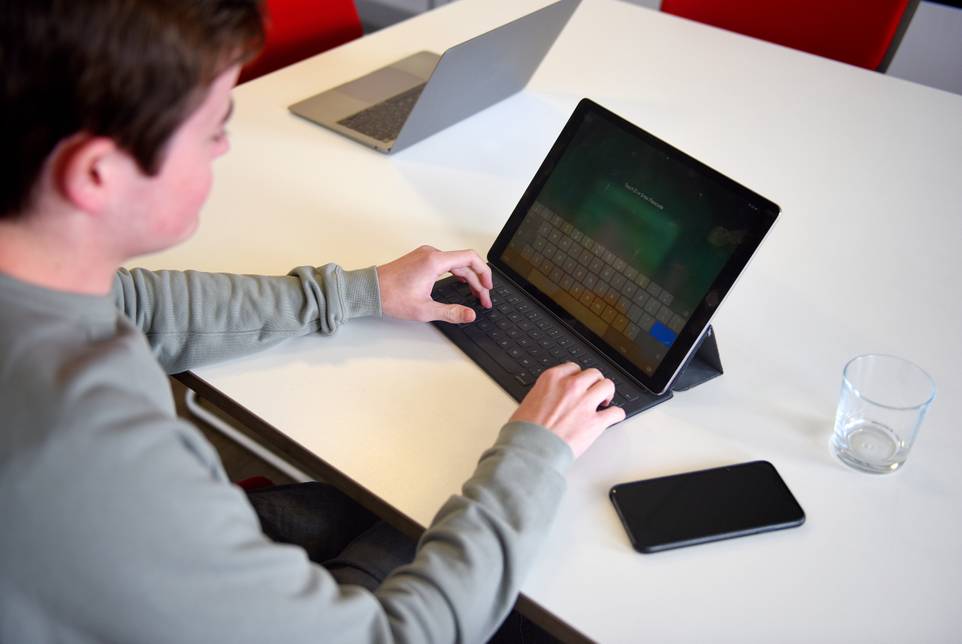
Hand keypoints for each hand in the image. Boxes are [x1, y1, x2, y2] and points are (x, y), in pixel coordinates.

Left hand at [377, 245, 492, 322]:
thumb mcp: (425, 310)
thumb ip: (451, 312)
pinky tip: (460, 282)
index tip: (488, 288)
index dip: (484, 273)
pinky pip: (445, 262)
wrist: (369, 291)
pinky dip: (456, 272)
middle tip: (483, 299)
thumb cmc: (391, 297)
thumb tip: (470, 315)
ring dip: (467, 277)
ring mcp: (424, 254)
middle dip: (477, 281)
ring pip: (455, 262)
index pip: (471, 258)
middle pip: (465, 262)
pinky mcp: (420, 258)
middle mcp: (431, 253)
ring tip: (475, 293)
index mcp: (435, 261)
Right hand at [510, 362, 624, 457]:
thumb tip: (550, 400)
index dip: (577, 377)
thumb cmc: (523, 431)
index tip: (579, 383)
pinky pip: (615, 412)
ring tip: (604, 402)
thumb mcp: (528, 402)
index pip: (573, 368)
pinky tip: (613, 417)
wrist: (530, 450)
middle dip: (594, 383)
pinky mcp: (595, 422)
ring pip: (607, 386)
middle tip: (593, 392)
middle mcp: (571, 387)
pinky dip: (616, 415)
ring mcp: (585, 403)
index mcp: (552, 379)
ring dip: (607, 393)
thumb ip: (544, 395)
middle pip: (593, 374)